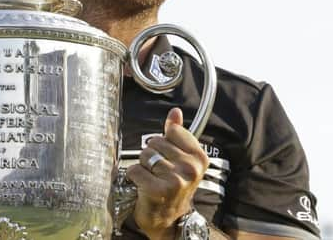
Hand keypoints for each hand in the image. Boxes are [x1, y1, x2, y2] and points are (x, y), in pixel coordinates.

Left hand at [126, 108, 208, 239]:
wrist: (169, 221)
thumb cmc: (174, 188)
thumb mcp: (182, 160)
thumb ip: (178, 134)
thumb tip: (175, 112)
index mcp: (199, 158)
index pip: (172, 131)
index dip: (164, 141)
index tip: (168, 156)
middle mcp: (190, 168)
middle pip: (155, 142)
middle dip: (152, 155)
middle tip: (158, 171)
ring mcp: (175, 180)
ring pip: (144, 156)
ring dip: (143, 166)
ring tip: (151, 178)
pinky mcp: (157, 190)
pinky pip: (134, 170)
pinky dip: (133, 177)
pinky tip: (142, 186)